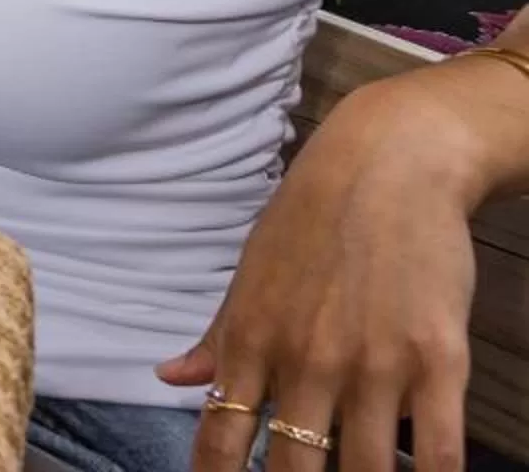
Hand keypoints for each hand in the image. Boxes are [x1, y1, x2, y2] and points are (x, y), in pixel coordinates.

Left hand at [164, 74, 482, 471]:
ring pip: (364, 471)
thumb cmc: (311, 219)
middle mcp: (307, 362)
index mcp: (253, 341)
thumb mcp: (250, 273)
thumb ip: (218, 335)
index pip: (219, 435)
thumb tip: (170, 377)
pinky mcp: (438, 362)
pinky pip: (436, 451)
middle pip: (292, 469)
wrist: (389, 166)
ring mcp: (374, 366)